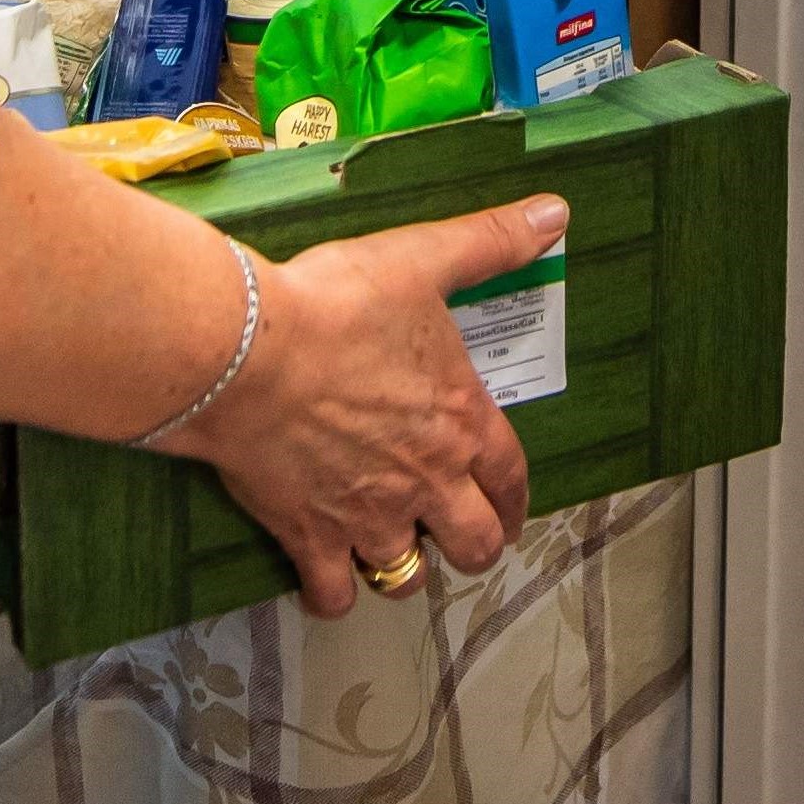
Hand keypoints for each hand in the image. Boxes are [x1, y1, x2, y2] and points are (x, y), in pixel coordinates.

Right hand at [163, 196, 558, 615]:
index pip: (510, 477)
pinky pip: (333, 591)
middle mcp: (427, 482)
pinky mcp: (310, 535)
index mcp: (462, 422)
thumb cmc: (336, 303)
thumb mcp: (421, 259)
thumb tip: (557, 211)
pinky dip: (334, 592)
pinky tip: (328, 577)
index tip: (512, 510)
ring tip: (391, 550)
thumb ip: (491, 242)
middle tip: (459, 537)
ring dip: (404, 566)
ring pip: (407, 575)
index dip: (515, 498)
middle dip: (473, 544)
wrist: (247, 351)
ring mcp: (369, 516)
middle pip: (474, 545)